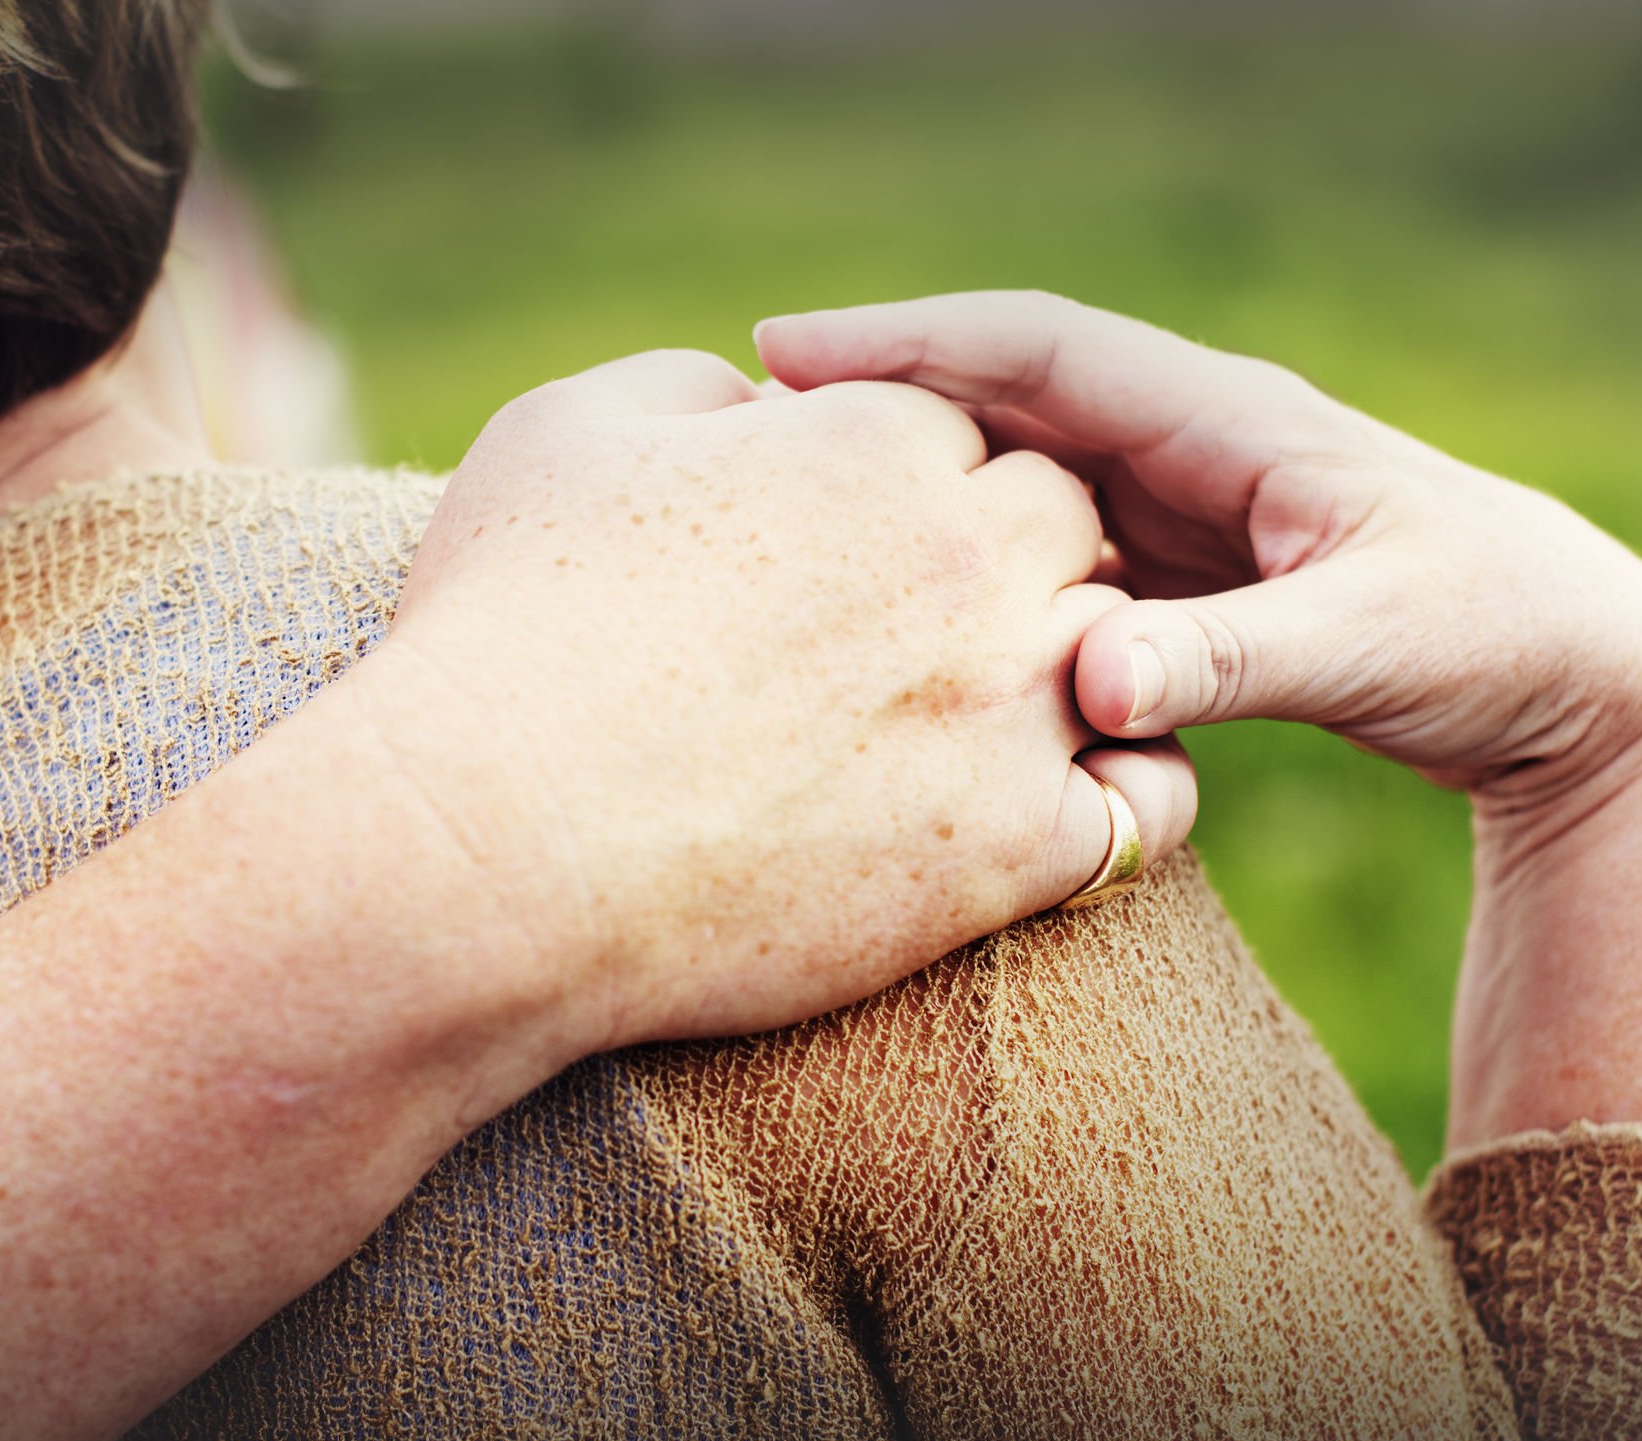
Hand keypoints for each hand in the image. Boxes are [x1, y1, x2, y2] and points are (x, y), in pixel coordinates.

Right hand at [350, 349, 1195, 1046]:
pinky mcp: (1015, 851)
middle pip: (1066, 525)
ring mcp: (1009, 707)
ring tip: (989, 716)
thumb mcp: (564, 432)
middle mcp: (972, 561)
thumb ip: (685, 388)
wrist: (495, 846)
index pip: (962, 431)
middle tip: (923, 626)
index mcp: (876, 442)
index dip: (906, 483)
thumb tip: (754, 406)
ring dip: (1074, 669)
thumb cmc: (506, 628)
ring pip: (1121, 655)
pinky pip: (1146, 810)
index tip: (839, 546)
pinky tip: (1051, 812)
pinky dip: (1123, 800)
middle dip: (1014, 559)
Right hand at [755, 291, 1641, 810]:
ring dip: (920, 477)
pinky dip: (976, 557)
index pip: (1036, 349)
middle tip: (744, 424)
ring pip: (1019, 471)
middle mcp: (1194, 443)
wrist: (1583, 675)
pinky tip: (906, 599)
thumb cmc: (1495, 636)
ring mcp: (1185, 504)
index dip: (905, 343)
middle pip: (1004, 394)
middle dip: (881, 395)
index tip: (781, 354)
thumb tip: (1086, 682)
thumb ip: (1227, 663)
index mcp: (1229, 420)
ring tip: (794, 506)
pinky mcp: (1189, 571)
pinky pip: (1051, 547)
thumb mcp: (1366, 649)